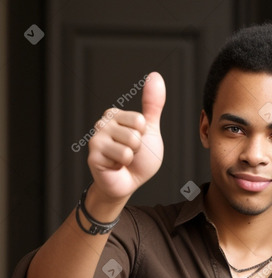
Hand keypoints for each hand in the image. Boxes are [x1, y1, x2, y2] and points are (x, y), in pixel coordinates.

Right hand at [88, 71, 165, 199]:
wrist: (127, 184)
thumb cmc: (138, 160)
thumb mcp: (149, 131)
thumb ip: (153, 105)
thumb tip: (155, 76)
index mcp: (115, 115)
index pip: (140, 119)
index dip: (143, 136)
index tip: (136, 143)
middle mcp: (103, 123)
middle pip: (135, 132)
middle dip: (138, 148)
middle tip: (129, 155)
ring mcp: (96, 138)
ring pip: (129, 145)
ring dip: (131, 158)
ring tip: (122, 161)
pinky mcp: (94, 155)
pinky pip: (121, 157)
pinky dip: (122, 166)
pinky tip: (114, 167)